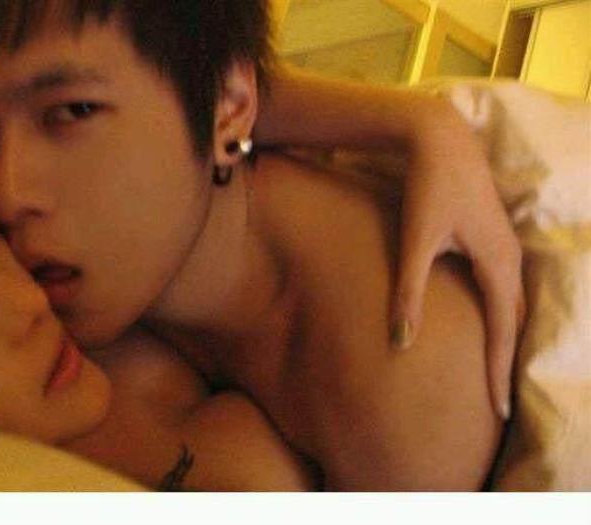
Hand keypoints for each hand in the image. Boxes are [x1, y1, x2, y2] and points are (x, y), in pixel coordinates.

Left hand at [391, 101, 524, 420]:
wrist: (438, 139)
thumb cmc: (427, 189)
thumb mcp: (415, 243)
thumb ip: (408, 293)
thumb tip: (401, 343)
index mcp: (497, 264)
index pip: (501, 332)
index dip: (498, 373)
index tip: (497, 411)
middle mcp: (510, 259)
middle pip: (514, 323)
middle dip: (506, 362)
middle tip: (499, 402)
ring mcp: (506, 246)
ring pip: (512, 304)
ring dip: (506, 338)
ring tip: (497, 370)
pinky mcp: (494, 236)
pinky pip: (505, 287)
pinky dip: (501, 313)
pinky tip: (490, 321)